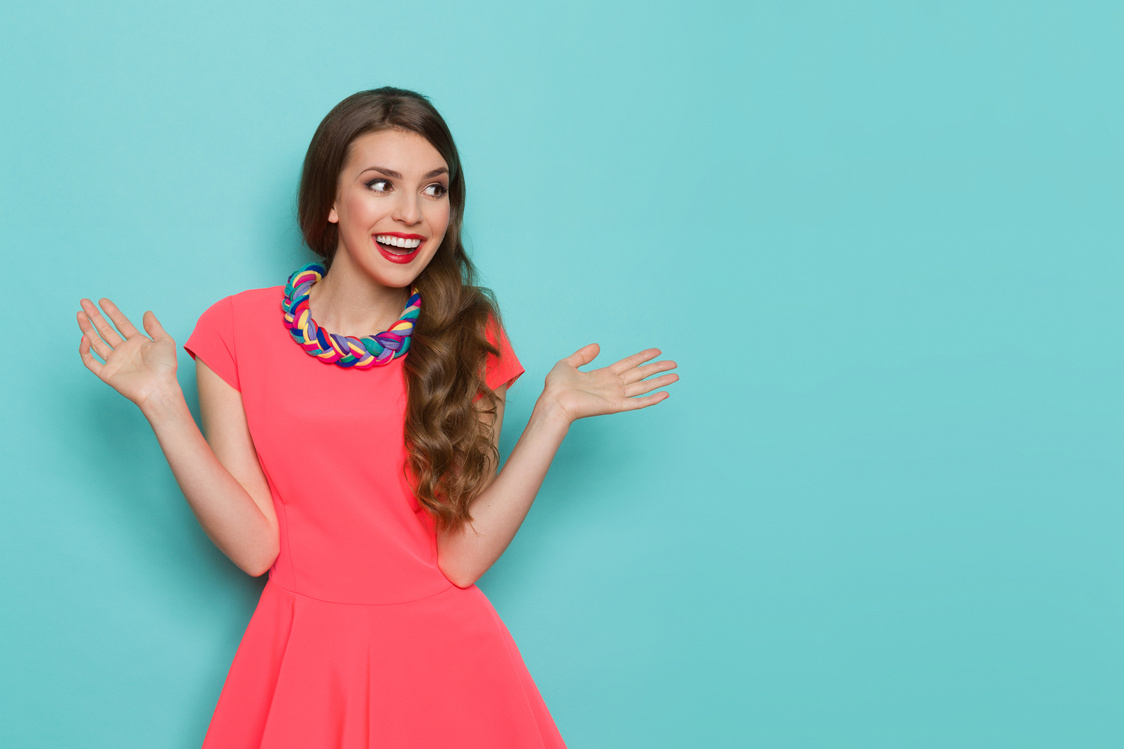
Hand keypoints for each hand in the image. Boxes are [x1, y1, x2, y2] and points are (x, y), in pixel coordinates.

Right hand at [77, 298, 178, 408]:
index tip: (102, 301)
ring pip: (96, 342)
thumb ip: (155, 327)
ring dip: (87, 328)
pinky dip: (85, 351)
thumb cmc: (165, 368)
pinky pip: (91, 361)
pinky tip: (84, 337)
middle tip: (84, 302)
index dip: (112, 312)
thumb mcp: (165, 342)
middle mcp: (124, 351)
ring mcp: (115, 362)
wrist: (159, 388)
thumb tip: (147, 312)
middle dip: (95, 316)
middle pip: (105, 330)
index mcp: (137, 343)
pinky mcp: (107, 373)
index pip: (121, 323)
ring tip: (80, 314)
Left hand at [543, 344, 677, 423]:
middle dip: (657, 368)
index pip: (629, 364)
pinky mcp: (614, 406)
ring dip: (660, 381)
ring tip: (675, 376)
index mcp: (603, 375)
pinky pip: (637, 402)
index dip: (643, 357)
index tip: (657, 351)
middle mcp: (612, 385)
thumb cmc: (556, 387)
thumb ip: (583, 355)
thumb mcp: (568, 363)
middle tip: (674, 364)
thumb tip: (597, 346)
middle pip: (641, 374)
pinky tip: (665, 394)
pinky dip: (652, 399)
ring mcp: (615, 396)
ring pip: (643, 387)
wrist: (554, 402)